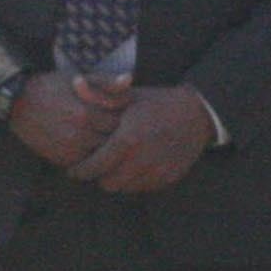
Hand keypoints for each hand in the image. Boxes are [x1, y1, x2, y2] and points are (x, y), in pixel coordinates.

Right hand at [5, 71, 124, 169]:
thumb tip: (129, 79)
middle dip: (113, 133)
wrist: (17, 104)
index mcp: (87, 112)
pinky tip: (85, 144)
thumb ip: (106, 81)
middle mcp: (80, 133)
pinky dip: (89, 155)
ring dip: (102, 146)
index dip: (120, 117)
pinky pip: (86, 162)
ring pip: (101, 153)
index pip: (120, 121)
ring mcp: (71, 149)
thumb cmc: (50, 87)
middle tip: (111, 126)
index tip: (116, 112)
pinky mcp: (62, 159)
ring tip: (98, 135)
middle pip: (112, 140)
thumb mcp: (78, 78)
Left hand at [65, 85, 215, 194]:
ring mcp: (157, 171)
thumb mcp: (127, 95)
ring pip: (124, 188)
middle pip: (108, 183)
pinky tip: (131, 166)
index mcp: (128, 138)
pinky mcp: (168, 178)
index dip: (81, 170)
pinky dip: (133, 180)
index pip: (96, 166)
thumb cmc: (157, 102)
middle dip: (98, 176)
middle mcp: (142, 159)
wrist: (197, 114)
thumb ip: (98, 94)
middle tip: (93, 167)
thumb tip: (75, 82)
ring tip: (112, 166)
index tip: (73, 169)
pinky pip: (142, 187)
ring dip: (116, 179)